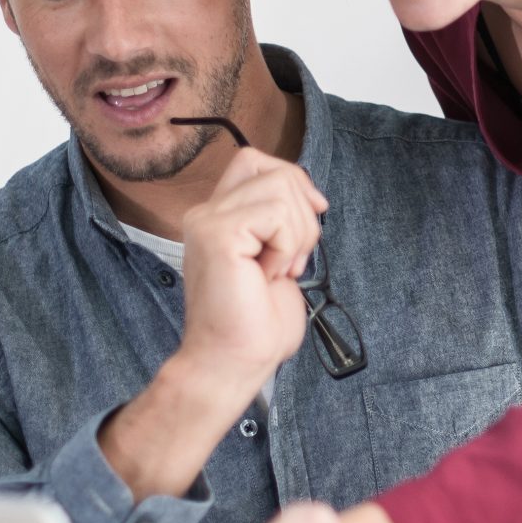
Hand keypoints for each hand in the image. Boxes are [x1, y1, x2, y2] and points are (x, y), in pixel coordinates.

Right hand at [175, 147, 327, 382]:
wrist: (233, 361)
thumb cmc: (255, 324)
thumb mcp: (278, 258)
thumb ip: (282, 222)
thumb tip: (311, 196)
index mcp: (219, 217)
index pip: (255, 161)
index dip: (293, 179)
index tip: (315, 212)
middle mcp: (206, 213)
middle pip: (276, 170)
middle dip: (304, 214)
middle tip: (293, 262)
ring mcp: (208, 221)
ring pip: (281, 187)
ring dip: (298, 234)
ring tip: (279, 271)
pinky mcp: (218, 234)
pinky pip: (276, 213)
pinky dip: (288, 246)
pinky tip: (269, 275)